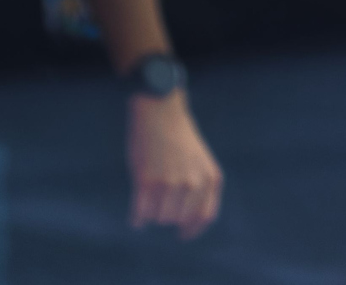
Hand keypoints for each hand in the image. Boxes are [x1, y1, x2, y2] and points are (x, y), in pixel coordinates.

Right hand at [127, 90, 222, 239]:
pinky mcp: (147, 181)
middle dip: (167, 214)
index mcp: (210, 178)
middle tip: (159, 200)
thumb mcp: (200, 161)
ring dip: (151, 213)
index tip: (181, 234)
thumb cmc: (178, 138)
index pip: (205, 217)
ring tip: (148, 197)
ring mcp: (170, 183)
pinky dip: (136, 217)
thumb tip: (189, 225)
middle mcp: (193, 183)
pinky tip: (135, 215)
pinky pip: (140, 214)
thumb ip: (200, 188)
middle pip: (178, 219)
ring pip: (159, 218)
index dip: (192, 230)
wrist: (160, 111)